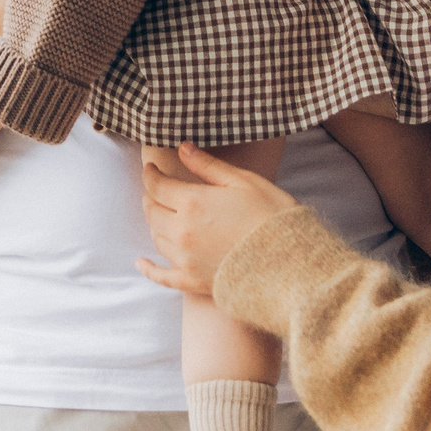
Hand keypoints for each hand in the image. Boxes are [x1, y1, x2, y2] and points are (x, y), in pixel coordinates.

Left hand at [138, 144, 301, 297]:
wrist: (290, 266)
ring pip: (156, 237)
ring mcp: (185, 259)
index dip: (150, 174)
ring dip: (154, 223)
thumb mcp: (244, 182)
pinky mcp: (192, 282)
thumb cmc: (272, 218)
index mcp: (193, 202)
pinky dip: (148, 268)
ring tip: (160, 215)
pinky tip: (141, 263)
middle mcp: (181, 231)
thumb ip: (208, 166)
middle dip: (150, 196)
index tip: (150, 168)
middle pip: (152, 211)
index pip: (157, 185)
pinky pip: (161, 276)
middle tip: (154, 189)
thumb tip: (182, 148)